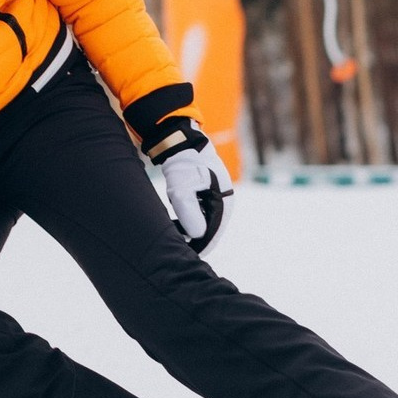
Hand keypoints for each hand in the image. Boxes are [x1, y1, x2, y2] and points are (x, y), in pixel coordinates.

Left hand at [156, 139, 233, 254]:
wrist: (180, 140)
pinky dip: (187, 219)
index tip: (189, 257)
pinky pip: (198, 212)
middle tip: (179, 249)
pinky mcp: (204, 192)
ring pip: (203, 221)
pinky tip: (175, 223)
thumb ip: (189, 211)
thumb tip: (197, 235)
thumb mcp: (182, 188)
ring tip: (174, 236)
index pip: (214, 231)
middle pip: (210, 228)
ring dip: (189, 229)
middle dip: (195, 239)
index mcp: (223, 201)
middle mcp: (222, 200)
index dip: (201, 246)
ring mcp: (214, 196)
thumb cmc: (183, 163)